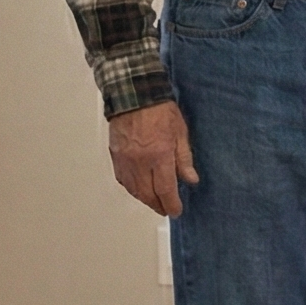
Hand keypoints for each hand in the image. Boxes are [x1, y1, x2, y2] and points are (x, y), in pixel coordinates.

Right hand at [108, 101, 199, 216]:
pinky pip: (122, 179)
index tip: (176, 210)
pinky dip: (131, 188)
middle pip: (148, 195)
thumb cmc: (158, 109)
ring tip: (154, 201)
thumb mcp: (180, 132)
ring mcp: (125, 160)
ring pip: (134, 190)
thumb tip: (190, 179)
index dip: (171, 204)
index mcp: (159, 156)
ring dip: (144, 199)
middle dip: (158, 205)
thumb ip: (184, 159)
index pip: (165, 190)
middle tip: (165, 209)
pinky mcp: (116, 156)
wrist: (134, 94)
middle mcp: (140, 162)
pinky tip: (138, 188)